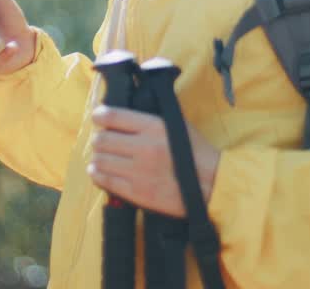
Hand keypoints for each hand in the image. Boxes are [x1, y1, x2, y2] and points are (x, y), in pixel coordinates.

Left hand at [87, 105, 219, 218]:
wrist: (211, 184)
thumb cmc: (196, 153)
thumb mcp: (176, 126)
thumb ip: (150, 121)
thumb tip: (123, 118)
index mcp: (154, 127)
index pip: (114, 116)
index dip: (100, 115)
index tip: (98, 117)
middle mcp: (143, 147)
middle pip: (102, 140)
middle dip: (99, 140)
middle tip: (102, 142)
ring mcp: (138, 171)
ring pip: (100, 161)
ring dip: (97, 158)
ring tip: (101, 158)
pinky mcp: (137, 193)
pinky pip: (106, 182)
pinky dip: (98, 175)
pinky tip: (99, 172)